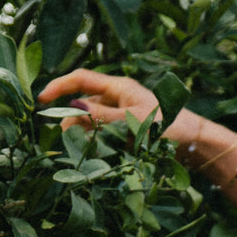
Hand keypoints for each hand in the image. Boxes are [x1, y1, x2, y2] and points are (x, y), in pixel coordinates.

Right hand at [38, 69, 197, 142]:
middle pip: (84, 104)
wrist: (195, 143)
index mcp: (119, 87)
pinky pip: (105, 134)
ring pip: (93, 122)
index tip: (41, 100)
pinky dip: (98, 143)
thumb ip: (103, 117)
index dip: (59, 87)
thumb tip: (73, 109)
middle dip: (72, 120)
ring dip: (85, 135)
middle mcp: (118, 97)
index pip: (81, 79)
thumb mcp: (133, 122)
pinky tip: (97, 156)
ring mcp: (122, 114)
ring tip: (82, 152)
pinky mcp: (128, 130)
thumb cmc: (169, 127)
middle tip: (65, 141)